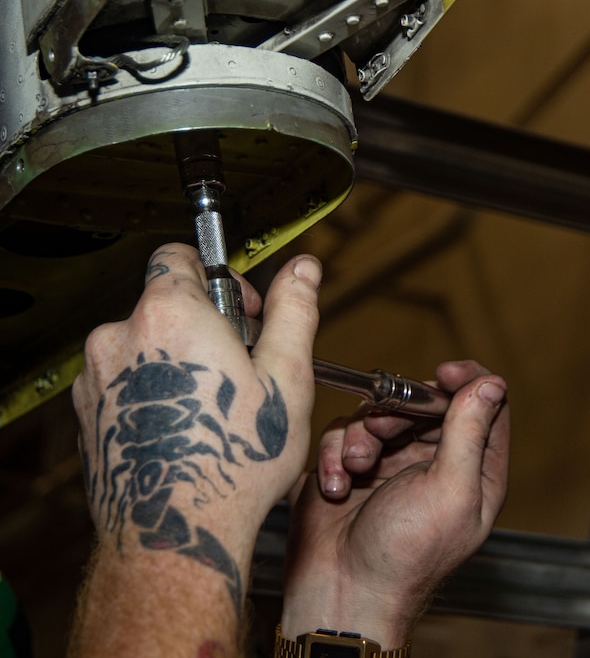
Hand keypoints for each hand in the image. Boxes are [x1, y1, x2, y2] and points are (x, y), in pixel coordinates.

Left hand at [71, 243, 320, 624]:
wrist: (173, 532)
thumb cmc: (232, 462)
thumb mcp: (286, 379)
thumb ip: (294, 312)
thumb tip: (304, 269)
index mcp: (170, 313)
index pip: (180, 254)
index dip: (221, 278)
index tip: (245, 314)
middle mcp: (120, 336)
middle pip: (165, 303)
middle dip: (205, 326)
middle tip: (241, 372)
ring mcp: (96, 376)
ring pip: (145, 346)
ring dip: (178, 362)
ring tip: (213, 410)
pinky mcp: (87, 412)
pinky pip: (125, 382)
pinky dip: (153, 394)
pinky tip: (184, 431)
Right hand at [280, 360, 509, 646]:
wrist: (342, 594)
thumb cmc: (406, 556)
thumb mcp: (451, 489)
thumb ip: (469, 432)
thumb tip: (492, 383)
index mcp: (475, 469)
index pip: (485, 404)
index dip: (466, 381)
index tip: (441, 374)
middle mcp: (436, 461)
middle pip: (425, 401)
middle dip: (399, 410)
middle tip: (383, 428)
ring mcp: (392, 463)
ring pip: (380, 413)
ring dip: (362, 435)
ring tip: (356, 467)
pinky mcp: (350, 468)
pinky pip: (342, 435)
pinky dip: (335, 455)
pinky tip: (335, 486)